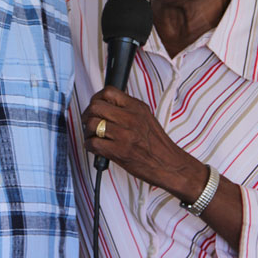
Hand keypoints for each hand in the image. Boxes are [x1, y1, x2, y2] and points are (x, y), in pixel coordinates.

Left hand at [82, 86, 203, 198]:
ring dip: (88, 131)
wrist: (169, 165)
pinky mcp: (120, 151)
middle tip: (89, 122)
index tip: (95, 106)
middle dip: (87, 114)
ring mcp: (125, 135)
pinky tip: (95, 148)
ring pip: (93, 124)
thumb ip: (128, 110)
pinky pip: (94, 143)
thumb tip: (105, 106)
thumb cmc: (157, 145)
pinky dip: (89, 145)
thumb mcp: (146, 118)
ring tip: (93, 136)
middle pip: (96, 106)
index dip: (96, 98)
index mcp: (137, 108)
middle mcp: (131, 118)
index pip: (109, 92)